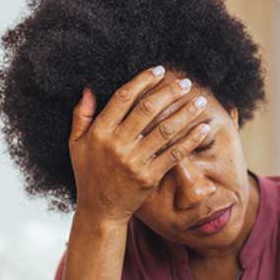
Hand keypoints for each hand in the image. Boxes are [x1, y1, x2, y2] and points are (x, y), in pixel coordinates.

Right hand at [68, 66, 215, 224]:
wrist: (100, 210)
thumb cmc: (88, 174)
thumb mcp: (76, 144)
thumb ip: (81, 115)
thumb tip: (89, 89)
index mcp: (99, 132)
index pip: (123, 98)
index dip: (143, 81)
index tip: (159, 70)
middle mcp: (117, 144)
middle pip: (147, 110)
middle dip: (169, 92)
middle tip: (186, 82)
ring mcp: (134, 161)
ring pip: (164, 130)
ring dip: (185, 113)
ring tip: (200, 101)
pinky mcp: (149, 176)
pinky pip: (174, 154)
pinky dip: (190, 140)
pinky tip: (203, 128)